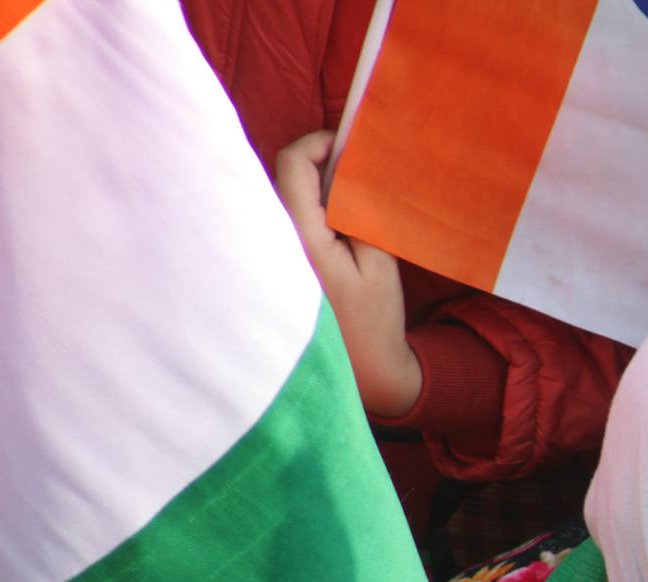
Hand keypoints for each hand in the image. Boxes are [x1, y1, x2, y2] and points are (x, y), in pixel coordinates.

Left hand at [273, 131, 423, 417]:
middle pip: (284, 177)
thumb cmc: (374, 319)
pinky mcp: (273, 267)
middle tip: (356, 176)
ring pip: (282, 198)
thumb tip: (346, 166)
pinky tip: (335, 234)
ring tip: (350, 208)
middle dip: (320, 166)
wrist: (361, 372)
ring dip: (314, 191)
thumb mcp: (379, 259)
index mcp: (300, 238)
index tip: (350, 147)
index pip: (293, 163)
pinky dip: (308, 213)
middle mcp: (273, 243)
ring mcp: (268, 256)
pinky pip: (283, 221)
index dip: (321, 143)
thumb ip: (358, 207)